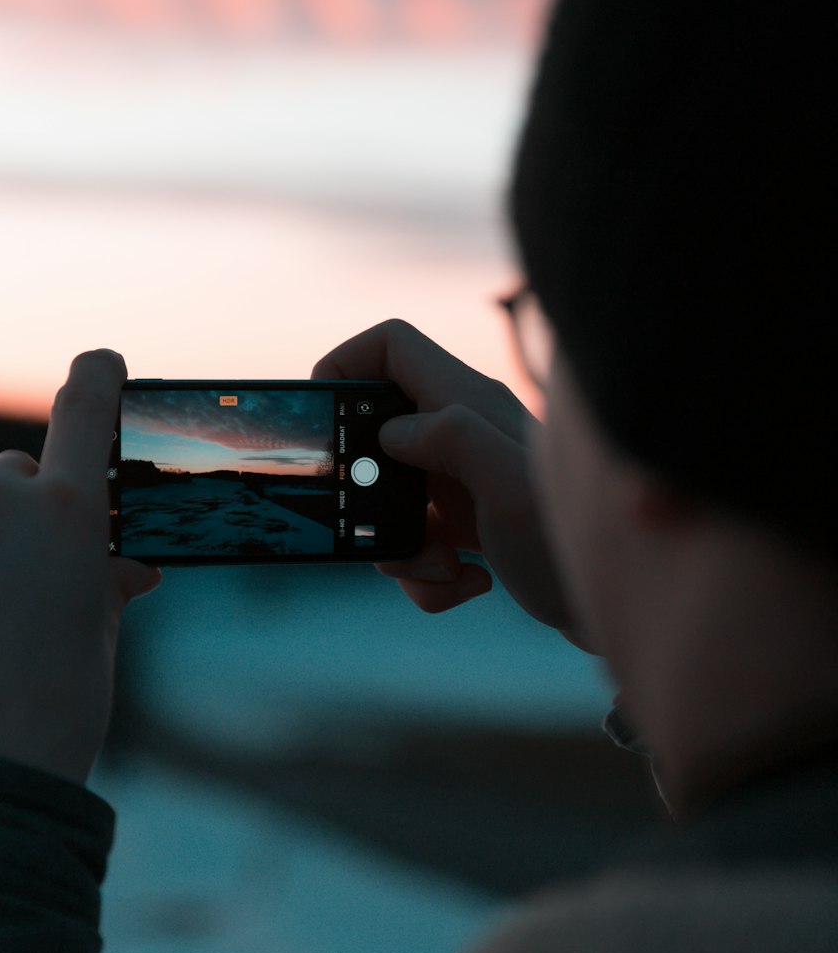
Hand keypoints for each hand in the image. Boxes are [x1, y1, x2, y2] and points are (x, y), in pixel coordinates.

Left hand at [0, 350, 161, 784]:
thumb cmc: (65, 698)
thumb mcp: (103, 624)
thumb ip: (109, 573)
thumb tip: (125, 565)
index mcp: (68, 511)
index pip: (83, 407)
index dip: (97, 376)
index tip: (101, 364)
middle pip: (16, 475)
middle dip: (33, 509)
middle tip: (47, 571)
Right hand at [312, 318, 588, 641]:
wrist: (628, 607)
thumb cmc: (572, 545)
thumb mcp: (510, 488)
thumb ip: (454, 440)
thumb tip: (392, 432)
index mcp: (468, 405)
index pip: (392, 345)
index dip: (346, 363)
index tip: (325, 417)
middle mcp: (463, 434)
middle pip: (375, 435)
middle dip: (366, 492)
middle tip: (382, 527)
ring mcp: (464, 479)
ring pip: (390, 500)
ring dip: (400, 547)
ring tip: (445, 568)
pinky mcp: (470, 525)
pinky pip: (418, 544)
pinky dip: (428, 575)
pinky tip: (471, 583)